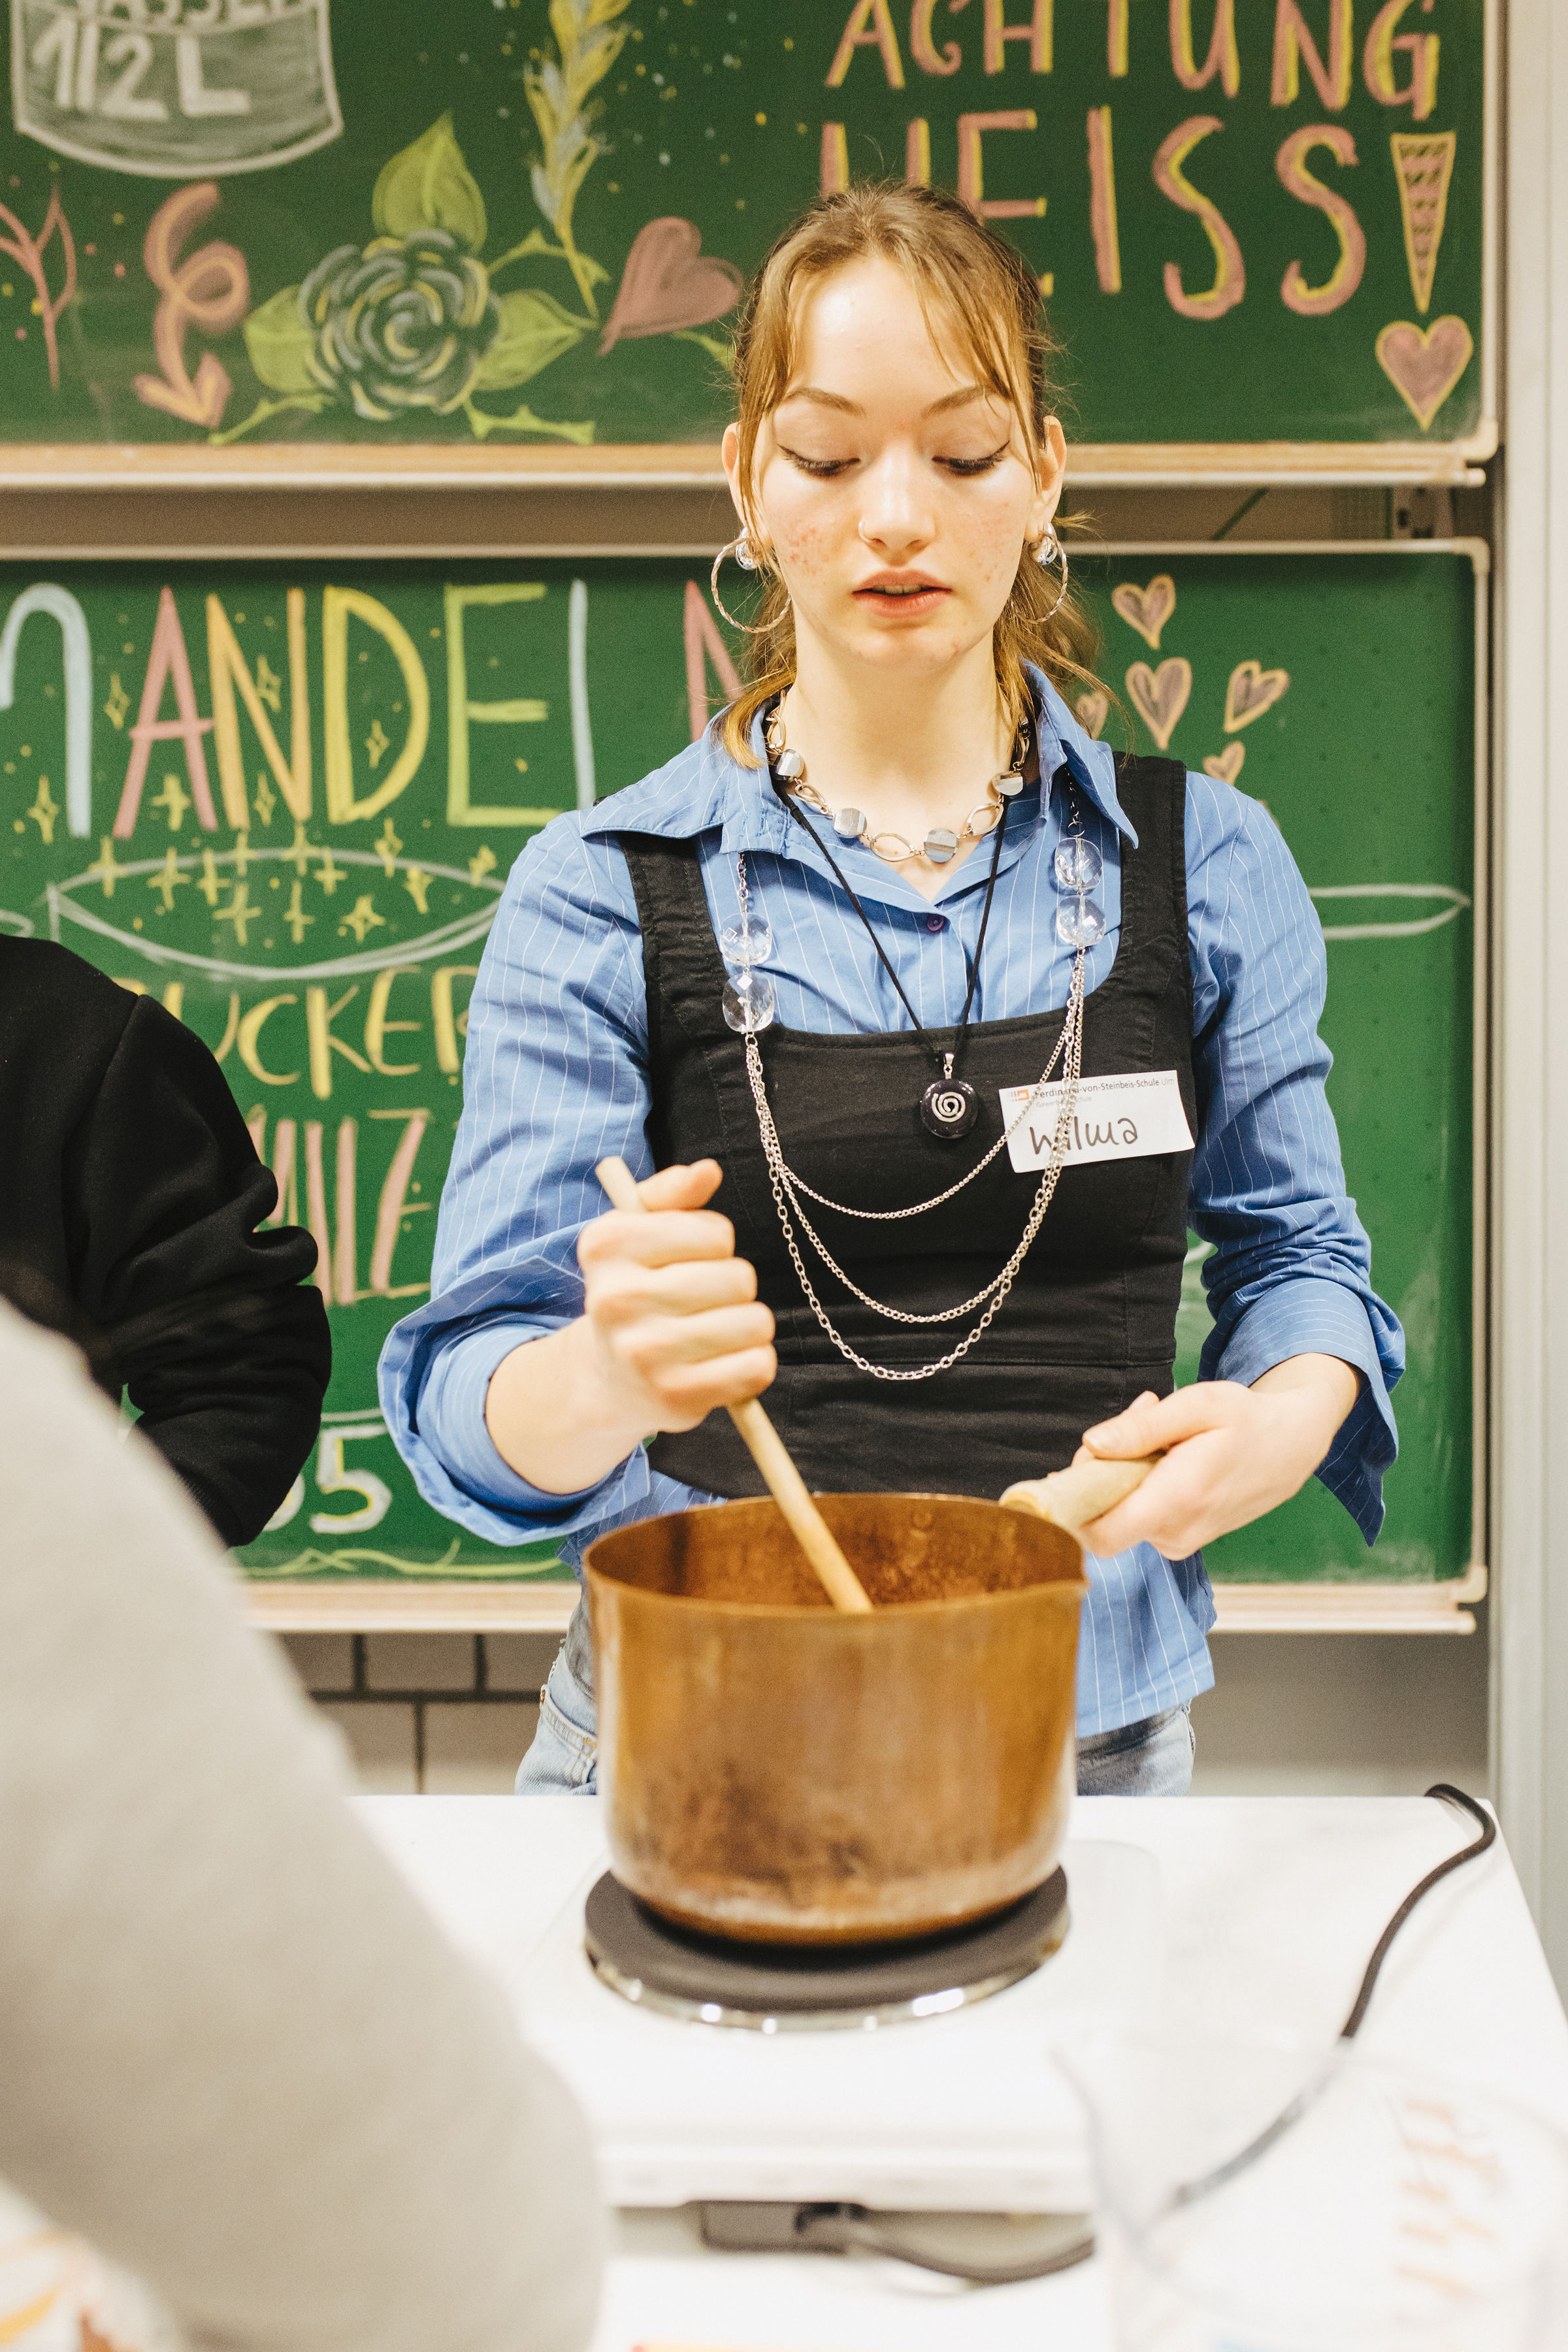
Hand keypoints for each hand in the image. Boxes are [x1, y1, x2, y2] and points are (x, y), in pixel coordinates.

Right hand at [574, 1158, 775, 1432]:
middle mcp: (616, 1300)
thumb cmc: (637, 1291)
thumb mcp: (638, 1234)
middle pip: (738, 1278)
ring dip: (748, 1326)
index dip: (716, 1244)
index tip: (691, 1259)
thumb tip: (708, 1171)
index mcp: (607, 1247)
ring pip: (754, 1322)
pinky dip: (754, 1364)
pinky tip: (724, 1363)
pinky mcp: (674, 1399)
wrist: (610, 1378)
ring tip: (716, 1332)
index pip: (716, 1233)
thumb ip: (672, 1194)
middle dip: (735, 1287)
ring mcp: (644, 1354)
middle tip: (704, 1302)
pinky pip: (756, 1367)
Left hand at [1070, 1355, 1362, 1559]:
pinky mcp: (1178, 1539)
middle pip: (1101, 1518)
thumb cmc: (1246, 1420)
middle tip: (1129, 1427)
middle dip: (1099, 1474)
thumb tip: (1092, 1445)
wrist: (1291, 1448)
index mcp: (1178, 1499)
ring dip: (1123, 1474)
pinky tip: (1166, 1456)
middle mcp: (1175, 1532)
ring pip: (1119, 1513)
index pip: (1100, 1534)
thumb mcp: (1198, 1405)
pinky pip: (1137, 1515)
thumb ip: (1143, 1428)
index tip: (1076, 1467)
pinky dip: (1139, 1485)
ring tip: (1160, 1436)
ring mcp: (1177, 1541)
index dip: (1072, 1507)